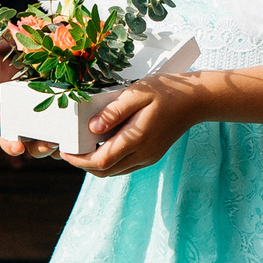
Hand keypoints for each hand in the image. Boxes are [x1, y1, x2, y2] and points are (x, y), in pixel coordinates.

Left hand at [62, 72, 204, 176]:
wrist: (197, 101)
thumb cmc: (167, 91)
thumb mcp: (137, 93)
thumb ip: (113, 112)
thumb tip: (92, 128)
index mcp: (137, 139)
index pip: (100, 161)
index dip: (79, 160)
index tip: (65, 151)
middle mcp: (143, 154)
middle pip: (105, 171)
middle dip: (83, 164)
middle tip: (70, 150)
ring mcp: (148, 157)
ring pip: (114, 171)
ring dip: (96, 164)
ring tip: (83, 147)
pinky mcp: (152, 156)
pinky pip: (125, 166)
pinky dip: (110, 160)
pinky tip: (104, 144)